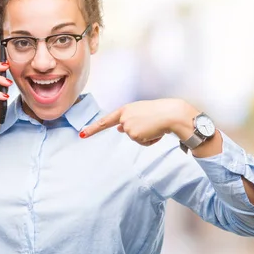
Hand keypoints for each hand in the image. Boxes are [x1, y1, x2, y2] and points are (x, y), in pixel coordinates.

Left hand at [80, 99, 197, 145]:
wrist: (171, 113)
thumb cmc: (159, 111)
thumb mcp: (141, 113)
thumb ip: (128, 120)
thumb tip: (119, 129)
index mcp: (125, 109)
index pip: (106, 121)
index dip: (93, 128)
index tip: (82, 135)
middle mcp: (124, 117)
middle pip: (127, 132)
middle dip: (140, 132)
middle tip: (151, 125)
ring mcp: (128, 126)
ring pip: (136, 138)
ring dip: (147, 136)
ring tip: (155, 126)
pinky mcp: (134, 134)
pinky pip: (142, 143)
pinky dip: (150, 140)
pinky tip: (156, 132)